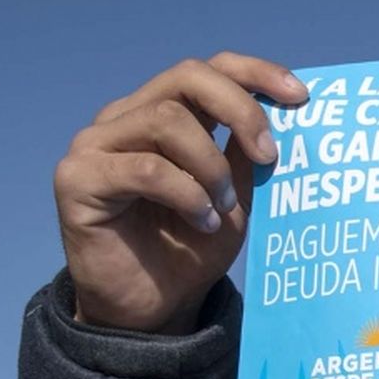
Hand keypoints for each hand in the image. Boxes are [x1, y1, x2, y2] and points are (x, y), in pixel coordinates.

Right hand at [54, 52, 308, 333]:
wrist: (152, 309)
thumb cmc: (190, 251)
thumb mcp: (236, 199)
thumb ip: (247, 155)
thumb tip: (284, 114)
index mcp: (166, 114)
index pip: (209, 69)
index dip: (255, 73)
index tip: (300, 97)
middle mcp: (127, 118)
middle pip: (187, 77)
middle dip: (240, 109)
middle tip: (270, 154)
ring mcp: (97, 143)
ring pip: (166, 118)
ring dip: (210, 165)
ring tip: (223, 207)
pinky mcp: (78, 177)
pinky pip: (144, 168)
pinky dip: (186, 194)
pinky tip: (202, 220)